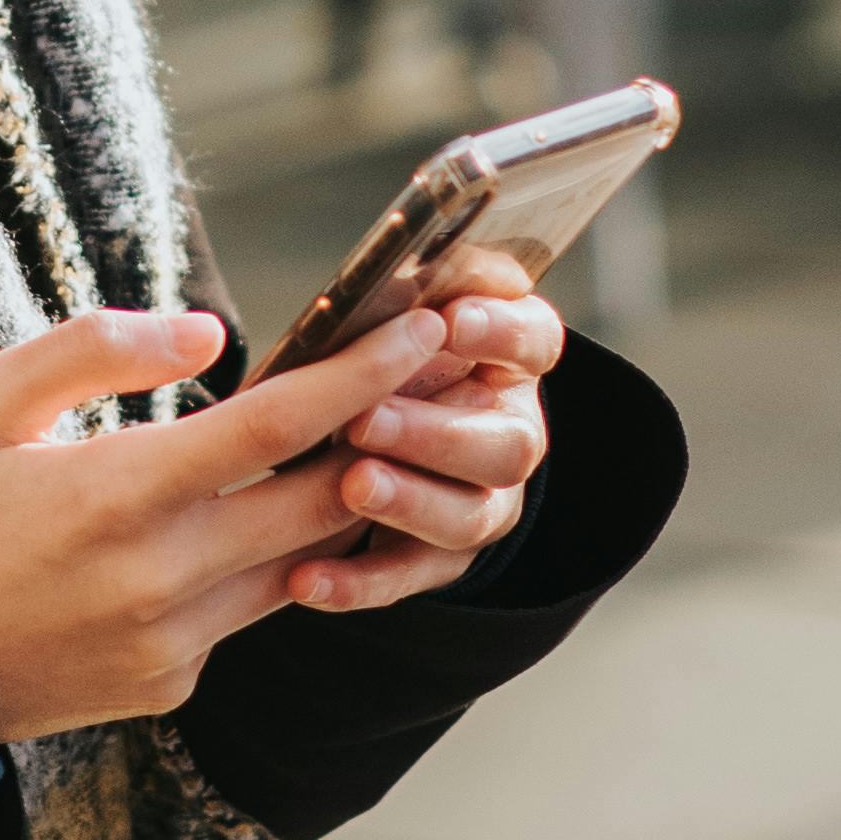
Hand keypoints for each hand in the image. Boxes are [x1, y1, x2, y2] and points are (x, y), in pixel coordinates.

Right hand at [0, 297, 460, 751]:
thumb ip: (97, 350)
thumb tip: (211, 334)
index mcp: (119, 493)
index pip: (281, 426)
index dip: (363, 374)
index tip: (421, 330)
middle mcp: (162, 576)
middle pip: (324, 502)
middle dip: (388, 437)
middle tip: (431, 381)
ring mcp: (171, 642)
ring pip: (300, 563)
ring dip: (338, 505)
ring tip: (365, 442)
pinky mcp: (168, 684)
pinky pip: (244, 613)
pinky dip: (261, 564)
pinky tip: (249, 523)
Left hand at [289, 243, 559, 618]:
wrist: (388, 421)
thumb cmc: (388, 347)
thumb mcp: (406, 305)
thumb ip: (414, 286)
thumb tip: (402, 256)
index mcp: (511, 356)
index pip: (534, 339)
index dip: (500, 331)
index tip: (452, 319)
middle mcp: (511, 432)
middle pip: (505, 444)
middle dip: (435, 434)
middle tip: (367, 420)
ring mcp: (484, 501)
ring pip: (467, 517)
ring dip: (407, 502)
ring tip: (351, 486)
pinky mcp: (439, 557)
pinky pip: (408, 577)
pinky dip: (358, 583)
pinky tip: (306, 580)